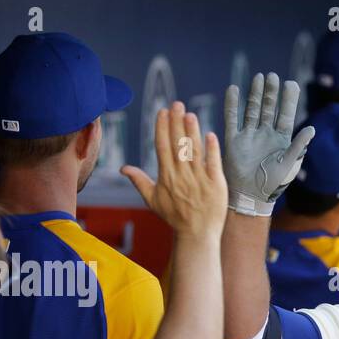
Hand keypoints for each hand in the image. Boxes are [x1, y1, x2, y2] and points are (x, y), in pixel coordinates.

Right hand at [122, 102, 226, 239]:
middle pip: (178, 144)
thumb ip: (139, 181)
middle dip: (176, 123)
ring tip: (190, 114)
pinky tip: (210, 134)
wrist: (197, 235)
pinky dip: (211, 149)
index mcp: (166, 177)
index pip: (162, 147)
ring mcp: (199, 180)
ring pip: (194, 151)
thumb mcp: (153, 200)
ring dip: (192, 131)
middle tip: (177, 103)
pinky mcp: (216, 185)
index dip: (162, 127)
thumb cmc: (175, 217)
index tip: (162, 111)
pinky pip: (213, 164)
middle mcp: (182, 176)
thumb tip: (122, 168)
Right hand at [223, 72, 315, 215]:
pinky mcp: (234, 140)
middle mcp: (266, 135)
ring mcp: (250, 136)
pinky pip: (232, 118)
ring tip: (258, 77)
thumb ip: (299, 146)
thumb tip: (312, 129)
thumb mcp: (289, 165)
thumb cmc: (273, 185)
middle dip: (271, 92)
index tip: (291, 84)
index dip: (289, 100)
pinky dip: (232, 104)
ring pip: (252, 110)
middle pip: (269, 108)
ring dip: (255, 94)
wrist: (251, 197)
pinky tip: (233, 89)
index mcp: (281, 140)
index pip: (286, 115)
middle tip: (273, 76)